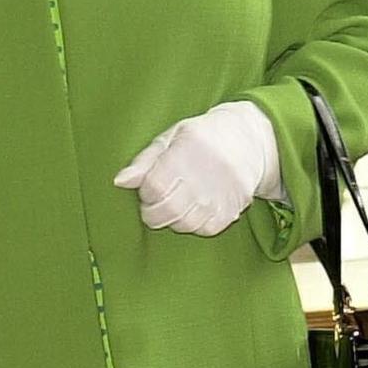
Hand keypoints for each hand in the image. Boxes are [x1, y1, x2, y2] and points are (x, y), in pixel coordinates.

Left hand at [113, 101, 283, 236]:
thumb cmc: (200, 138)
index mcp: (188, 149)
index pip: (154, 187)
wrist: (248, 140)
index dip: (146, 192)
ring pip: (184, 224)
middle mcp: (207, 173)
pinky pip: (204, 230)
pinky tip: (197, 206)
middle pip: (167, 211)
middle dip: (154, 211)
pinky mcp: (233, 210)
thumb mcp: (171, 137)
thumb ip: (144, 161)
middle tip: (159, 199)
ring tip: (179, 200)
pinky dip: (195, 223)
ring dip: (174, 218)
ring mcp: (222, 194)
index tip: (150, 186)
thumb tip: (119, 182)